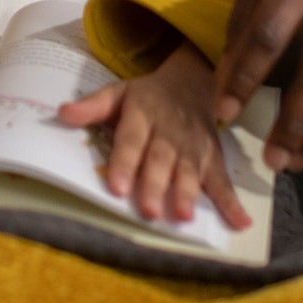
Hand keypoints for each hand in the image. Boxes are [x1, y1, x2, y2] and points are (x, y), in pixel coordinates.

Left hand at [58, 41, 250, 228]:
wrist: (192, 81)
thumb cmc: (147, 97)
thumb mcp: (118, 92)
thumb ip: (92, 106)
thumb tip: (62, 114)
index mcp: (143, 114)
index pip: (132, 139)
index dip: (125, 162)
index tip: (117, 187)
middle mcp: (170, 131)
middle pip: (161, 159)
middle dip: (155, 185)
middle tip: (148, 211)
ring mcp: (194, 146)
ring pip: (190, 170)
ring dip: (187, 193)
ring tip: (182, 216)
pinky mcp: (213, 157)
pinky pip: (223, 180)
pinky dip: (232, 202)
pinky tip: (241, 221)